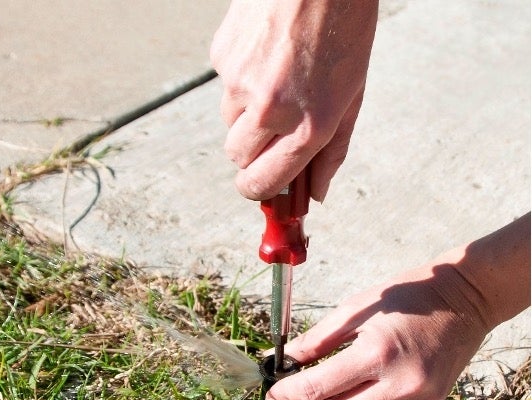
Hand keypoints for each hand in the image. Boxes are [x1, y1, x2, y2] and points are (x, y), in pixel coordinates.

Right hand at [210, 0, 377, 200]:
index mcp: (308, 127)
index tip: (261, 188)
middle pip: (237, 158)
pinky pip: (224, 86)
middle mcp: (270, 110)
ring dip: (247, 114)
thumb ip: (332, 152)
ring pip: (229, 122)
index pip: (261, 183)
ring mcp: (240, 82)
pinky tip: (266, 53)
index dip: (258, 191)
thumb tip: (316, 193)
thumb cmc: (344, 29)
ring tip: (277, 78)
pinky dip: (242, 79)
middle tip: (273, 130)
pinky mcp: (223, 56)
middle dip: (252, 152)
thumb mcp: (352, 97)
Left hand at [263, 260, 491, 399]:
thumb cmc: (408, 296)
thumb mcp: (356, 307)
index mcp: (378, 353)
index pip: (319, 388)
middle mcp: (400, 384)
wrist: (468, 299)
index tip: (270, 397)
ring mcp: (417, 399)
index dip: (288, 397)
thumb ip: (317, 339)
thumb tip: (284, 362)